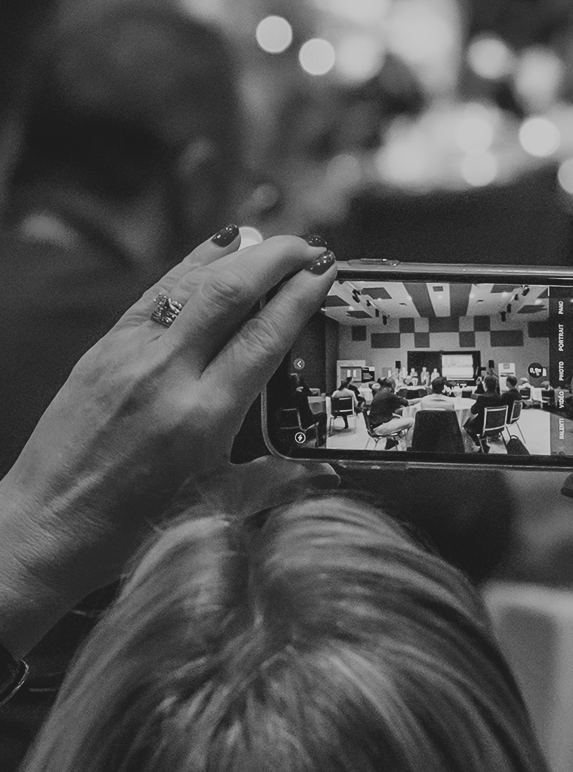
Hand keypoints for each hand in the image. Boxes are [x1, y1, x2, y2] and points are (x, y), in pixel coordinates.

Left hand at [0, 232, 335, 638]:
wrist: (43, 528)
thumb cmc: (132, 526)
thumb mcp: (215, 500)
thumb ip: (275, 473)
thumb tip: (329, 468)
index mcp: (202, 419)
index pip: (264, 336)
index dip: (301, 296)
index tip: (327, 274)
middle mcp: (165, 377)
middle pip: (230, 291)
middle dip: (276, 258)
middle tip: (309, 247)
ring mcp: (127, 358)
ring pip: (190, 283)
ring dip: (238, 256)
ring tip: (273, 243)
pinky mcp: (102, 350)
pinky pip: (157, 297)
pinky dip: (192, 269)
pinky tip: (216, 254)